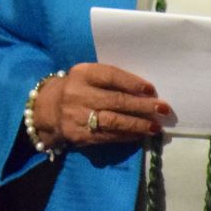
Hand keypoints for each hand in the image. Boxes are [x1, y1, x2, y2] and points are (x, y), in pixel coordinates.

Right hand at [39, 63, 170, 147]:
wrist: (47, 109)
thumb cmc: (77, 88)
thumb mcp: (87, 77)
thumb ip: (110, 80)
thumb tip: (145, 92)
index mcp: (82, 73)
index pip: (110, 76)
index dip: (132, 83)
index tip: (151, 90)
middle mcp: (77, 94)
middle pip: (115, 100)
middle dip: (142, 106)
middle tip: (163, 109)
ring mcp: (77, 116)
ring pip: (113, 121)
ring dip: (137, 124)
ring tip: (155, 127)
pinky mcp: (78, 134)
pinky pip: (107, 136)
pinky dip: (126, 136)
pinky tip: (140, 135)